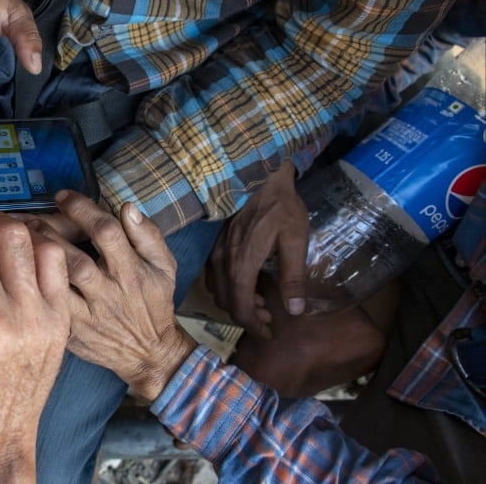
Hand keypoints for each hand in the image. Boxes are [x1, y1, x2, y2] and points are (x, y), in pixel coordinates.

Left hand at [28, 191, 195, 400]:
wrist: (148, 353)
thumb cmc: (153, 302)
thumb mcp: (164, 266)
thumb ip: (148, 235)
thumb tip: (127, 207)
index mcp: (131, 272)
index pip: (106, 233)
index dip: (82, 210)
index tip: (62, 196)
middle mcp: (109, 294)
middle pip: (76, 261)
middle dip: (50, 234)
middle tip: (30, 217)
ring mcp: (89, 317)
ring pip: (58, 286)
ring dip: (37, 260)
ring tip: (20, 239)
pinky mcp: (72, 334)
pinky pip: (48, 309)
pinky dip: (32, 288)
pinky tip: (18, 271)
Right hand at [206, 161, 309, 338]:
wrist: (259, 176)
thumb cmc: (281, 207)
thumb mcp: (296, 240)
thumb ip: (294, 276)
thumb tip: (295, 311)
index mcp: (243, 265)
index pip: (241, 308)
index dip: (254, 326)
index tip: (270, 334)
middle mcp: (224, 262)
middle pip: (228, 303)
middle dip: (248, 316)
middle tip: (271, 317)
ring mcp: (217, 253)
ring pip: (218, 291)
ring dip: (237, 302)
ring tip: (262, 301)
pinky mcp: (216, 245)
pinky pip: (214, 277)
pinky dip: (228, 288)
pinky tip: (248, 282)